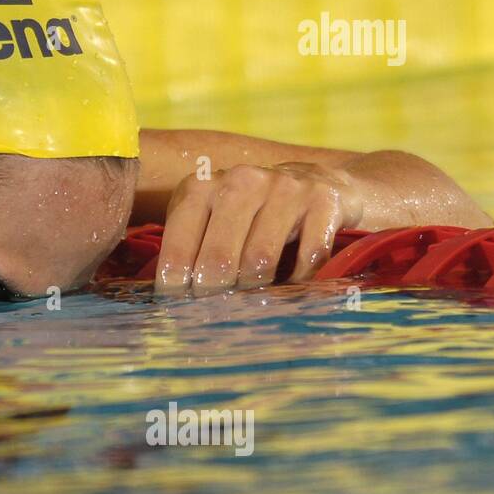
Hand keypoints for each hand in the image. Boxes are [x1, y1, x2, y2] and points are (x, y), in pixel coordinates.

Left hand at [154, 162, 363, 295]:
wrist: (316, 181)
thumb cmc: (247, 211)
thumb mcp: (208, 216)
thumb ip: (187, 246)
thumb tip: (170, 299)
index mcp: (201, 186)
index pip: (179, 244)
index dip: (176, 283)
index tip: (178, 306)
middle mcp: (241, 182)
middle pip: (219, 257)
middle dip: (214, 293)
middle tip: (216, 313)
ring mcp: (284, 189)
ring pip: (260, 259)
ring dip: (255, 290)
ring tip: (252, 300)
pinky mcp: (323, 202)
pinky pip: (308, 257)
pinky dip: (298, 282)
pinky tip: (291, 287)